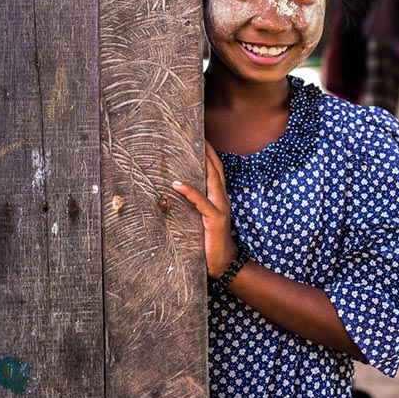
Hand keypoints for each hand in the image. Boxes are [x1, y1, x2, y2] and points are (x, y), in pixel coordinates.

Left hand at [172, 140, 237, 278]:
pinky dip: (190, 191)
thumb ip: (195, 205)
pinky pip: (202, 202)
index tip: (202, 138)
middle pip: (216, 169)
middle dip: (208, 151)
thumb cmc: (209, 241)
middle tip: (199, 135)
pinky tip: (177, 184)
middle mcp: (222, 199)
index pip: (217, 171)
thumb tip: (175, 192)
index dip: (211, 154)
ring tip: (192, 150)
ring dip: (203, 163)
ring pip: (213, 180)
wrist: (224, 262)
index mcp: (219, 198)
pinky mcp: (215, 219)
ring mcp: (221, 208)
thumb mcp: (202, 219)